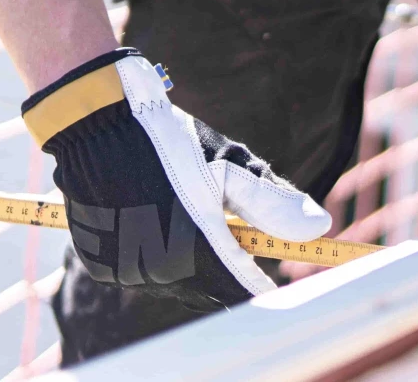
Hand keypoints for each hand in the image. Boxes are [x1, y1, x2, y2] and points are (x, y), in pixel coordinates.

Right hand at [22, 48, 330, 310]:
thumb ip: (274, 203)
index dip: (263, 290)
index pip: (242, 292)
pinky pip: (145, 273)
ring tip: (185, 213)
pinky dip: (159, 256)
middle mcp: (160, 270)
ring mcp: (128, 271)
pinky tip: (156, 219)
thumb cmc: (172, 141)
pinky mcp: (104, 266)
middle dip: (229, 268)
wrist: (96, 126)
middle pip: (211, 289)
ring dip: (193, 262)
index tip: (281, 287)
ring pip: (178, 282)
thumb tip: (321, 227)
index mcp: (197, 247)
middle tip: (233, 229)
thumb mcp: (230, 166)